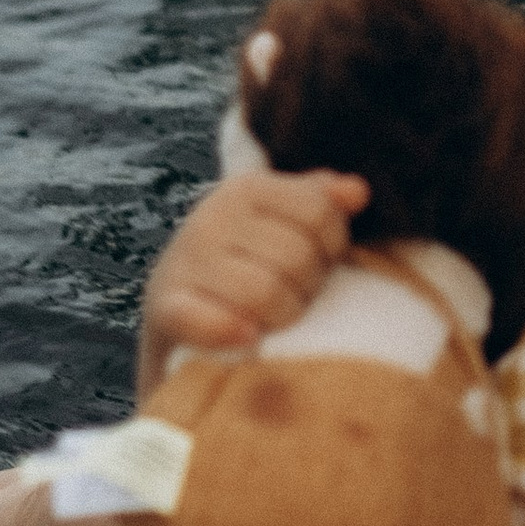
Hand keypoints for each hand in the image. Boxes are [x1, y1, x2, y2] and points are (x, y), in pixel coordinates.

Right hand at [137, 170, 367, 399]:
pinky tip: (249, 337)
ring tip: (279, 317)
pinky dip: (234, 332)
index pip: (319, 211)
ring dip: (284, 316)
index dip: (334, 245)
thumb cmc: (246, 260)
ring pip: (267, 293)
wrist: (177, 308)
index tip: (321, 260)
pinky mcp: (166, 308)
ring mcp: (185, 262)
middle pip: (298, 256)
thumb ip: (320, 200)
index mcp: (244, 188)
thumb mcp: (280, 220)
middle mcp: (210, 217)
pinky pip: (212, 322)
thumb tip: (358, 192)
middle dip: (310, 285)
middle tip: (298, 295)